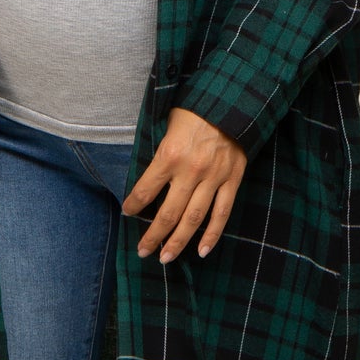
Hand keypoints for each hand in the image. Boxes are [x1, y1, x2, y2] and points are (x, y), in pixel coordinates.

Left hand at [121, 105, 246, 262]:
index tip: (127, 213)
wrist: (231, 101)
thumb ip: (159, 155)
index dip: (133, 205)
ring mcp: (213, 178)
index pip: (145, 190)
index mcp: (169, 155)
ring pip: (193, 219)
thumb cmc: (194, 111)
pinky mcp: (232, 180)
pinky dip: (212, 235)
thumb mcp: (167, 125)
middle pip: (168, 213)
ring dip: (178, 242)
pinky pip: (221, 213)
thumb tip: (147, 180)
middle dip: (153, 236)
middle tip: (143, 251)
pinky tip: (201, 251)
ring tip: (165, 258)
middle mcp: (190, 171)